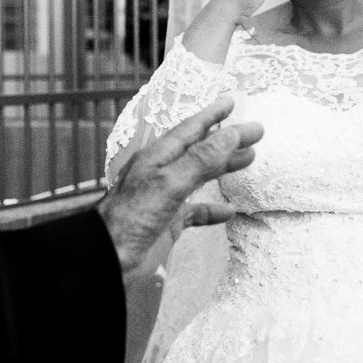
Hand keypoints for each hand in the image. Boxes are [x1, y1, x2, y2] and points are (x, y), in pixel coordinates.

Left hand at [97, 98, 262, 277]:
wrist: (108, 260)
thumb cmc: (130, 219)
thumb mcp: (169, 183)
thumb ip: (200, 159)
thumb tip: (230, 134)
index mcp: (157, 158)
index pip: (190, 130)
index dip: (212, 116)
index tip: (232, 102)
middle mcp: (161, 174)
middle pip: (200, 150)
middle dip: (227, 140)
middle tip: (254, 133)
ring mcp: (165, 199)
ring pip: (199, 177)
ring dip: (223, 167)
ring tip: (248, 160)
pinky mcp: (167, 223)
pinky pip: (195, 212)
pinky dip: (212, 209)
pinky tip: (228, 211)